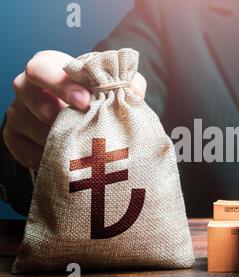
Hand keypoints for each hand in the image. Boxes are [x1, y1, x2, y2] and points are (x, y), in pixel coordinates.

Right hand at [3, 50, 146, 169]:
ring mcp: (17, 112)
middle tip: (82, 127)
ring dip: (56, 138)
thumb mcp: (112, 84)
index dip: (61, 84)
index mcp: (48, 66)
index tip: (85, 101)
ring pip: (28, 125)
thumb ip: (127, 83)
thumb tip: (135, 92)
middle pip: (27, 94)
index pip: (41, 68)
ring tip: (81, 147)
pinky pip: (23, 150)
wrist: (78, 113)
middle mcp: (26, 86)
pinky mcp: (13, 136)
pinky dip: (44, 157)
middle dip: (55, 113)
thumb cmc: (95, 94)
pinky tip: (65, 160)